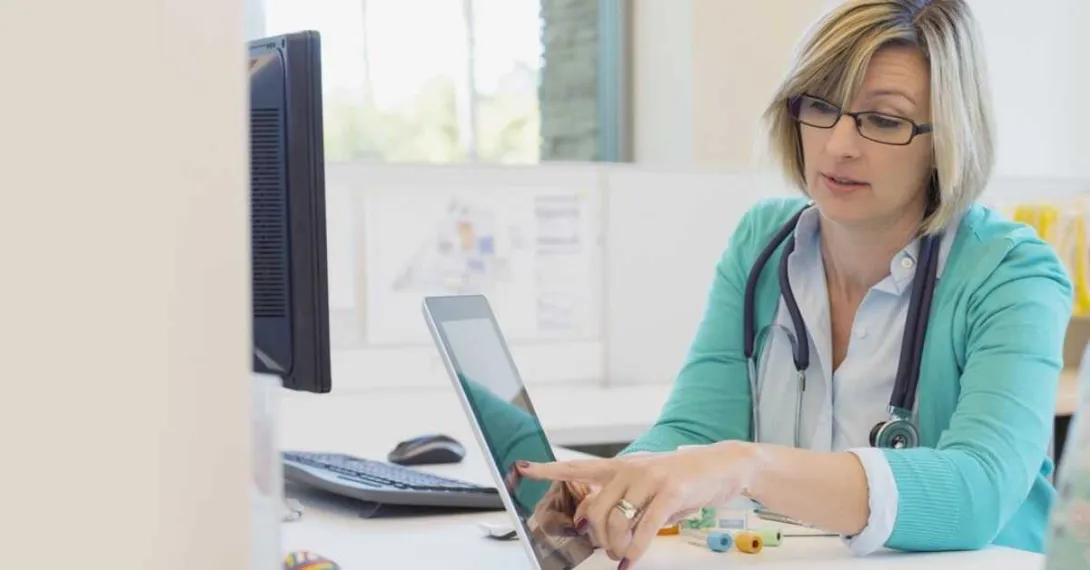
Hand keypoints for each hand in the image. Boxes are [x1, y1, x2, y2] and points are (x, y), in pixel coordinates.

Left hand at [517, 442, 765, 567]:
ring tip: (623, 555)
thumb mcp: (646, 486)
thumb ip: (619, 499)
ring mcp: (649, 479)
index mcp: (621, 467)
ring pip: (615, 520)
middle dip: (596, 537)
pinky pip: (643, 527)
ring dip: (615, 546)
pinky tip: (632, 560)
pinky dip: (635, 549)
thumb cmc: (683, 479)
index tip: (523, 467)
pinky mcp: (670, 492)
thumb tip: (588, 521)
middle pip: (593, 508)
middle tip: (608, 551)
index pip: (577, 466)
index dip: (548, 469)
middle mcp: (630, 469)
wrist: (723, 466)